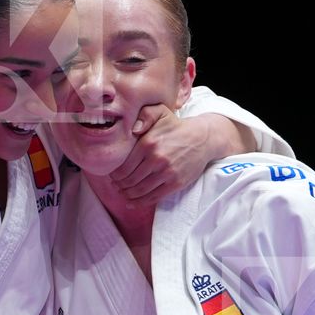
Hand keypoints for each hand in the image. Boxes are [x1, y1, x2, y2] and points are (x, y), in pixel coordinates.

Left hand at [111, 107, 229, 204]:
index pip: (124, 166)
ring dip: (127, 195)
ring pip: (140, 190)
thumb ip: (144, 115)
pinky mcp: (175, 183)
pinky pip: (153, 197)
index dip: (115, 175)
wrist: (202, 139)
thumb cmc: (176, 127)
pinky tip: (131, 202)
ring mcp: (167, 173)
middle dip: (119, 186)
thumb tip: (133, 129)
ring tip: (123, 193)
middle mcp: (156, 159)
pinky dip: (140, 202)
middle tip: (116, 187)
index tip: (112, 177)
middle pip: (130, 180)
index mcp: (148, 143)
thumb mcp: (160, 112)